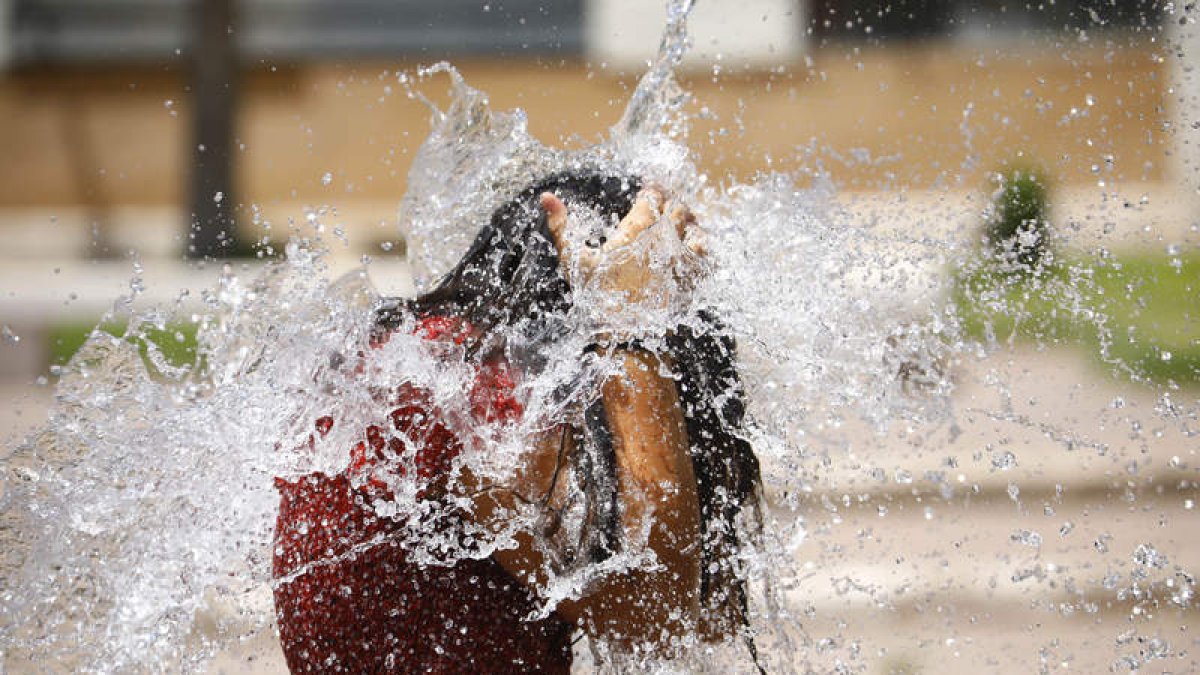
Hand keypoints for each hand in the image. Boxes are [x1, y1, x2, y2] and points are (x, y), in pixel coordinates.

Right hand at [539, 187, 706, 310]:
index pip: (652, 197)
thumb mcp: (574, 261)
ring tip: (683, 221)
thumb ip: (561, 226)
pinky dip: (702, 248)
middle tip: (665, 204)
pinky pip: (706, 256)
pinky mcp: (692, 280)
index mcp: (636, 230)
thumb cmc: (596, 297)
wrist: (623, 337)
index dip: (651, 191)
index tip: (647, 191)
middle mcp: (663, 240)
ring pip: (696, 229)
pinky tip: (695, 248)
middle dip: (671, 203)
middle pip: (677, 209)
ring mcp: (681, 260)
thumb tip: (545, 196)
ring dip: (690, 222)